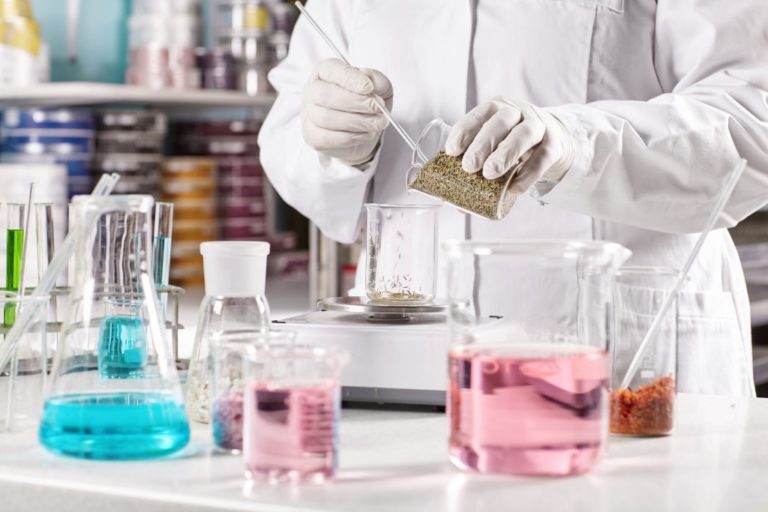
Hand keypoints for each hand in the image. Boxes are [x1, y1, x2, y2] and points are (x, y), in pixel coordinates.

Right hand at [302, 59, 393, 165]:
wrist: (360, 130)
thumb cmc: (364, 103)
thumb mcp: (378, 87)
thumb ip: (377, 80)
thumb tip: (371, 83)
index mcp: (325, 72)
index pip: (331, 70)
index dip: (350, 79)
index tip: (369, 87)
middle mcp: (312, 91)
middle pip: (324, 95)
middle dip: (355, 102)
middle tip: (377, 108)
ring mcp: (309, 115)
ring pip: (326, 118)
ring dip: (357, 122)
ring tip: (377, 123)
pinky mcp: (312, 136)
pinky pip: (327, 138)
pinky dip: (351, 137)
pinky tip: (366, 134)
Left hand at [445, 96, 573, 193]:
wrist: (552, 141)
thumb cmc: (511, 144)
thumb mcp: (493, 147)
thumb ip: (477, 169)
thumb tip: (458, 204)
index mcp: (496, 109)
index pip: (479, 114)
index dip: (464, 130)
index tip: (452, 151)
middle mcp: (518, 112)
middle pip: (501, 122)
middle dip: (483, 144)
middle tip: (469, 166)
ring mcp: (539, 126)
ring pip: (524, 134)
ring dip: (506, 153)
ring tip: (490, 174)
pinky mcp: (554, 144)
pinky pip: (542, 158)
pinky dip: (528, 174)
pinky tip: (514, 188)